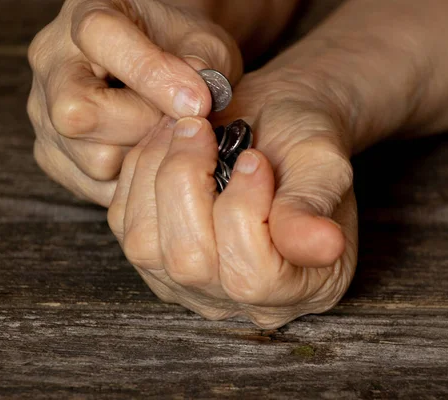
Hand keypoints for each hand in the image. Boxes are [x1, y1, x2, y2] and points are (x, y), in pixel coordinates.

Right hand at [27, 0, 241, 205]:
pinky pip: (92, 185)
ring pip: (91, 158)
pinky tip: (146, 153)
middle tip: (177, 121)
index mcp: (86, 15)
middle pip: (78, 114)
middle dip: (145, 127)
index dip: (153, 76)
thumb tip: (192, 106)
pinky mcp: (51, 154)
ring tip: (162, 135)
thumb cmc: (179, 47)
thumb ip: (202, 65)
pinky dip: (130, 179)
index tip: (197, 101)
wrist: (163, 59)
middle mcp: (52, 64)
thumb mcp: (201, 41)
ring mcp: (43, 113)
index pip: (100, 39)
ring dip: (141, 157)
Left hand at [108, 66, 357, 327]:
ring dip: (156, 174)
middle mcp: (239, 298)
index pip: (251, 279)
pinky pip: (124, 223)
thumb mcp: (321, 164)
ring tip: (184, 130)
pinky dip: (137, 174)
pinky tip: (164, 143)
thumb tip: (323, 245)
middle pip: (188, 264)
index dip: (242, 213)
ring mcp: (189, 282)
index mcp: (300, 285)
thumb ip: (314, 206)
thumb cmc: (302, 141)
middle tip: (201, 129)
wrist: (274, 123)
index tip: (253, 159)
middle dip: (185, 184)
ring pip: (145, 247)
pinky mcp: (153, 257)